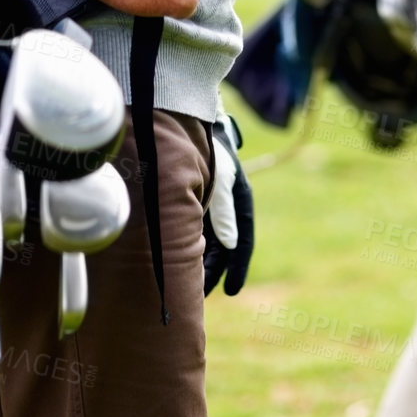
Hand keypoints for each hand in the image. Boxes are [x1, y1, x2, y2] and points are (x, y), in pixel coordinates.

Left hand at [203, 114, 253, 296]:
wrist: (189, 121)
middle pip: (222, 246)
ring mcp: (210, 201)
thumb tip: (232, 247)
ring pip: (207, 240)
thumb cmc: (208, 151)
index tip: (231, 292)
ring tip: (185, 284)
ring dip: (199, 260)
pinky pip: (194, 229)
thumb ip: (224, 213)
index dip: (236, 268)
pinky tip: (175, 259)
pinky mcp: (194, 198)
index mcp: (239, 201)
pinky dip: (189, 245)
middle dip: (212, 270)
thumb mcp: (218, 183)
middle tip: (200, 295)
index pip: (241, 242)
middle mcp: (226, 204)